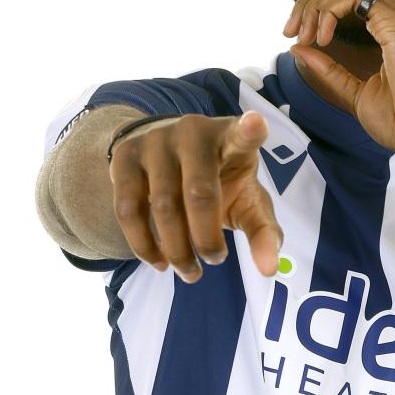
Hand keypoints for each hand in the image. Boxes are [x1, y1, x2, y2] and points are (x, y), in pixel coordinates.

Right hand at [107, 112, 283, 281]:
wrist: (164, 156)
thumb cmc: (218, 180)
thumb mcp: (246, 202)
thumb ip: (263, 232)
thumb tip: (269, 270)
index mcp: (231, 138)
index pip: (242, 134)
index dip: (249, 130)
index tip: (257, 123)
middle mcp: (193, 132)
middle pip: (199, 192)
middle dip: (206, 238)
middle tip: (215, 261)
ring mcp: (156, 141)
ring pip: (162, 206)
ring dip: (177, 249)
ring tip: (189, 271)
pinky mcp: (125, 156)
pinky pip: (127, 209)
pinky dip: (143, 245)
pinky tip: (159, 261)